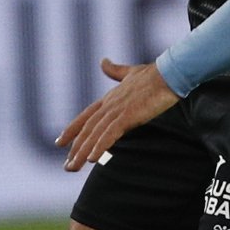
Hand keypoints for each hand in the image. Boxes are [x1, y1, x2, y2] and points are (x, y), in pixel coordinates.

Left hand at [57, 59, 180, 171]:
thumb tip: (103, 61)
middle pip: (87, 129)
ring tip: (73, 167)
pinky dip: (100, 146)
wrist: (169, 73)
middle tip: (67, 166)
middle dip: (75, 148)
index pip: (85, 116)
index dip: (72, 130)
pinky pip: (110, 133)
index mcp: (109, 98)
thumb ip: (115, 71)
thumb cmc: (153, 74)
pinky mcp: (128, 115)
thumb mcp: (130, 72)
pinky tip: (92, 158)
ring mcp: (118, 110)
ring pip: (94, 134)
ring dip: (82, 152)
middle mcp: (109, 104)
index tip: (60, 142)